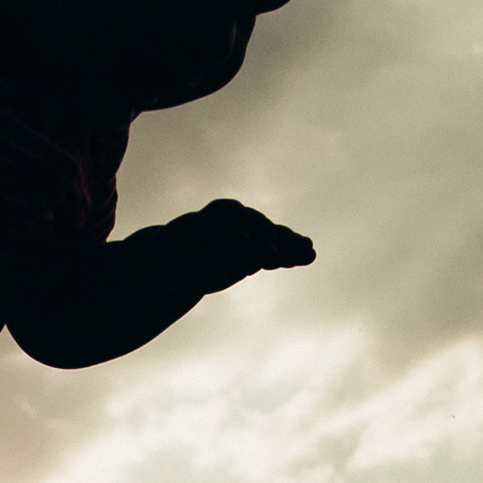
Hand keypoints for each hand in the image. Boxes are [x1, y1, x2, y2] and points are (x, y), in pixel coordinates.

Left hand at [170, 199, 316, 290]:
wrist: (182, 261)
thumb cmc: (173, 257)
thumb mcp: (172, 259)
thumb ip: (185, 262)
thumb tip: (196, 269)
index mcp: (213, 216)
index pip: (230, 213)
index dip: (237, 225)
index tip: (241, 241)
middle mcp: (237, 220)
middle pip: (256, 224)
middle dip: (265, 240)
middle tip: (270, 258)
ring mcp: (252, 234)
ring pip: (274, 237)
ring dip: (289, 245)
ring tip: (307, 251)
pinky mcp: (261, 251)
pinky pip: (280, 250)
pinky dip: (293, 253)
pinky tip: (309, 256)